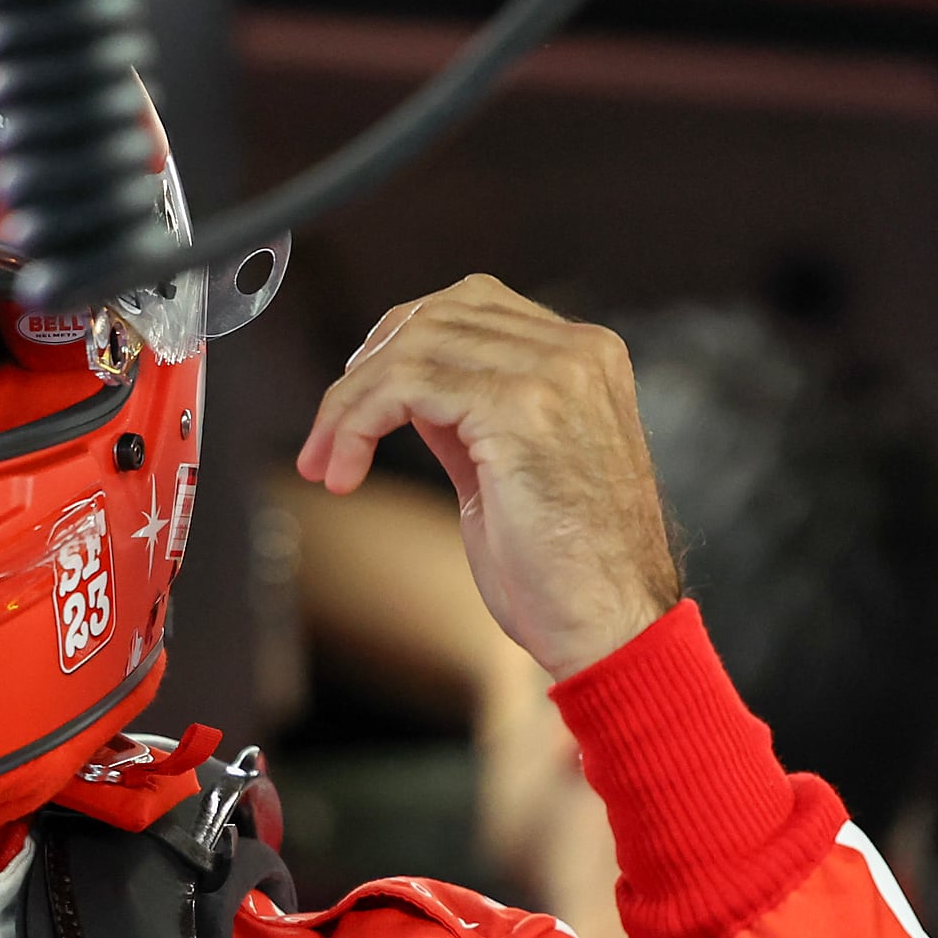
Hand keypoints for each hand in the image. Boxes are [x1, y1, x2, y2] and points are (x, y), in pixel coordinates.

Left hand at [295, 275, 677, 679]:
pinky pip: (406, 384)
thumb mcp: (509, 469)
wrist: (612, 630)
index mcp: (584, 358)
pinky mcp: (520, 408)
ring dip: (348, 404)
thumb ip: (468, 414)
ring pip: (413, 346)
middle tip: (325, 441)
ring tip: (328, 462)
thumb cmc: (564, 573)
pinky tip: (345, 470)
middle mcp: (578, 351)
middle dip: (362, 374)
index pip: (469, 308)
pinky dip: (357, 422)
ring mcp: (554, 373)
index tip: (352, 408)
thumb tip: (404, 387)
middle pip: (435, 316)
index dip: (396, 347)